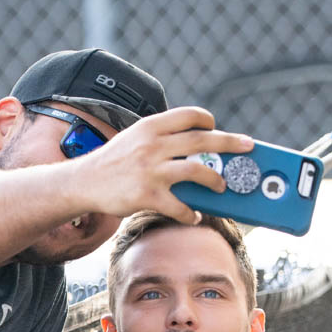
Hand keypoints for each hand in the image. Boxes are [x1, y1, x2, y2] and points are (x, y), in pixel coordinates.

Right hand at [77, 105, 254, 223]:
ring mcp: (150, 170)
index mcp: (150, 127)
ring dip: (214, 180)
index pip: (188, 115)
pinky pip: (179, 206)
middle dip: (229, 142)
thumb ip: (160, 138)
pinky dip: (190, 213)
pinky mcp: (147, 195)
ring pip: (196, 171)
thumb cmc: (113, 162)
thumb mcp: (134, 139)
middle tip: (248, 146)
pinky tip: (194, 216)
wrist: (84, 182)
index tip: (215, 127)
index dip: (207, 121)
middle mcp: (152, 145)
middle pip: (201, 140)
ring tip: (222, 187)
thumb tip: (193, 147)